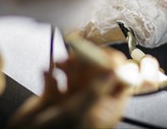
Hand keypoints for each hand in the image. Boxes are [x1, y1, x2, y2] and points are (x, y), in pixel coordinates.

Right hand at [8, 47, 130, 128]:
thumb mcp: (78, 114)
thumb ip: (96, 91)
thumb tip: (116, 70)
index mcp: (105, 108)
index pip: (120, 80)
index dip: (113, 64)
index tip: (100, 53)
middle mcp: (92, 100)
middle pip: (98, 71)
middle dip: (87, 60)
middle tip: (76, 53)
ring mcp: (74, 96)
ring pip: (78, 71)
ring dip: (68, 65)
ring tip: (59, 64)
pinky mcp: (56, 93)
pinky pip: (58, 76)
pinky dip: (52, 72)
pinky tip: (47, 74)